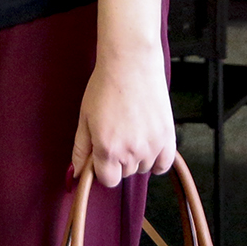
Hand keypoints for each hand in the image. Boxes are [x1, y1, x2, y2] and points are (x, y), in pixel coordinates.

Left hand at [71, 48, 174, 187]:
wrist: (131, 66)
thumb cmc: (104, 88)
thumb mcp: (84, 118)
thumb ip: (80, 149)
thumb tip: (77, 173)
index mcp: (107, 149)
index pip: (107, 180)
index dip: (101, 169)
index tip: (100, 156)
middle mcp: (131, 153)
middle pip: (124, 173)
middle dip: (117, 160)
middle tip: (115, 134)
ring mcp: (152, 148)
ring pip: (142, 168)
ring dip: (136, 158)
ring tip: (130, 131)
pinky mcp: (168, 139)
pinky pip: (163, 165)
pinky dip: (156, 160)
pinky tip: (146, 144)